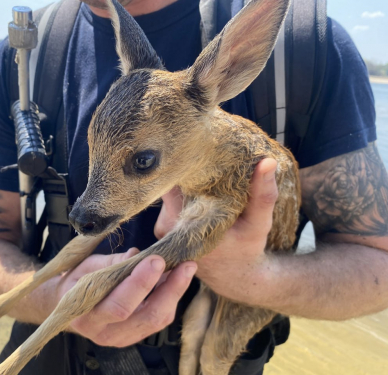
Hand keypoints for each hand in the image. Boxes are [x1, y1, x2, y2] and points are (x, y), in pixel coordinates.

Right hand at [54, 248, 196, 346]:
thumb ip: (111, 263)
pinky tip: (177, 278)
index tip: (156, 259)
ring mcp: (123, 338)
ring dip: (176, 293)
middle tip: (185, 265)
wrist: (68, 302)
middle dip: (169, 289)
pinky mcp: (136, 335)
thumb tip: (137, 255)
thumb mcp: (87, 267)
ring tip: (187, 268)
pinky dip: (171, 298)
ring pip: (157, 320)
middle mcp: (105, 333)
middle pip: (146, 316)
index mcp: (87, 316)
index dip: (141, 283)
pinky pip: (160, 320)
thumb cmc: (77, 280)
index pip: (119, 305)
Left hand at [154, 158, 278, 303]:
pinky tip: (198, 188)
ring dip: (183, 181)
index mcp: (184, 223)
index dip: (180, 163)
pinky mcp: (164, 229)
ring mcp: (162, 228)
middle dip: (183, 169)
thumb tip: (266, 162)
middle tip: (201, 152)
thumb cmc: (248, 249)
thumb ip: (262, 194)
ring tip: (202, 169)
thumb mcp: (259, 223)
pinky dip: (182, 193)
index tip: (193, 145)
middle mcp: (166, 225)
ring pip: (168, 192)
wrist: (235, 277)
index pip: (169, 183)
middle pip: (166, 184)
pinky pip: (169, 201)